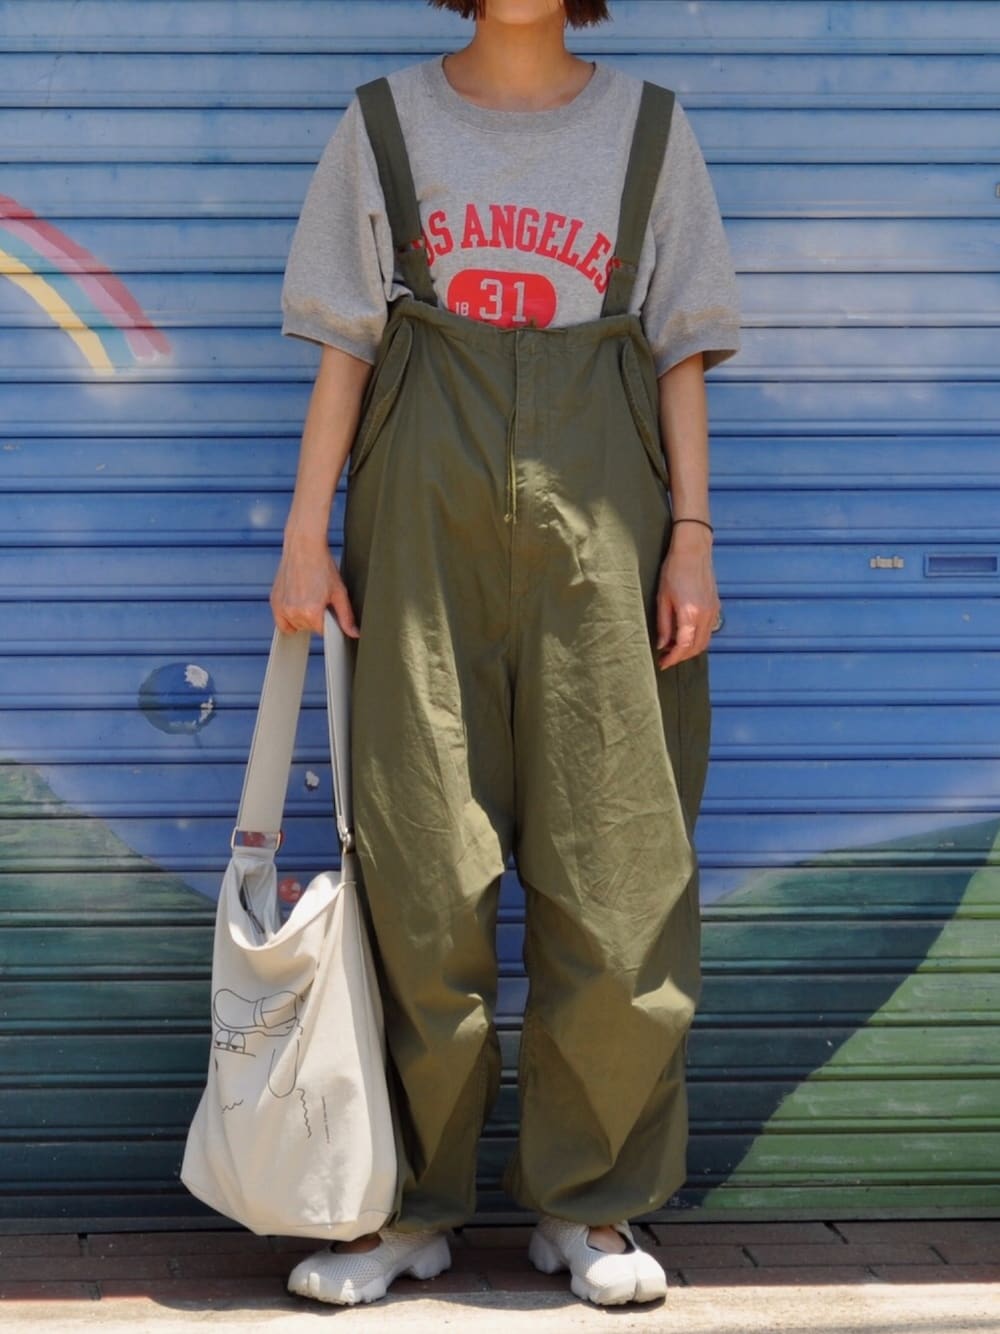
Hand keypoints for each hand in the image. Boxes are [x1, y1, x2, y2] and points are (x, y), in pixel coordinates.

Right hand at [269, 537, 359, 638]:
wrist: (304, 547)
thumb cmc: (321, 566)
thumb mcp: (339, 592)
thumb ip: (346, 617)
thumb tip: (354, 633)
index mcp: (311, 612)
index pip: (322, 632)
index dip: (327, 620)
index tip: (327, 607)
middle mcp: (293, 612)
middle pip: (307, 629)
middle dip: (315, 618)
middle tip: (318, 598)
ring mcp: (281, 607)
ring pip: (294, 625)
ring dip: (301, 618)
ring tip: (307, 596)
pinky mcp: (274, 601)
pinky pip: (281, 620)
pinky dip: (288, 616)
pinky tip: (297, 601)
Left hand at [655, 524, 719, 669]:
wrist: (693, 550)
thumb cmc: (674, 570)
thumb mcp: (662, 598)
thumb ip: (663, 624)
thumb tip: (662, 645)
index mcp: (690, 613)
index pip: (683, 646)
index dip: (672, 658)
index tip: (663, 663)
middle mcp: (705, 615)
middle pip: (696, 647)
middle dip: (681, 657)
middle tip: (666, 658)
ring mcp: (713, 611)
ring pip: (705, 641)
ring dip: (690, 649)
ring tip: (673, 648)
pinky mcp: (715, 606)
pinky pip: (708, 631)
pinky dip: (697, 639)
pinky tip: (684, 635)